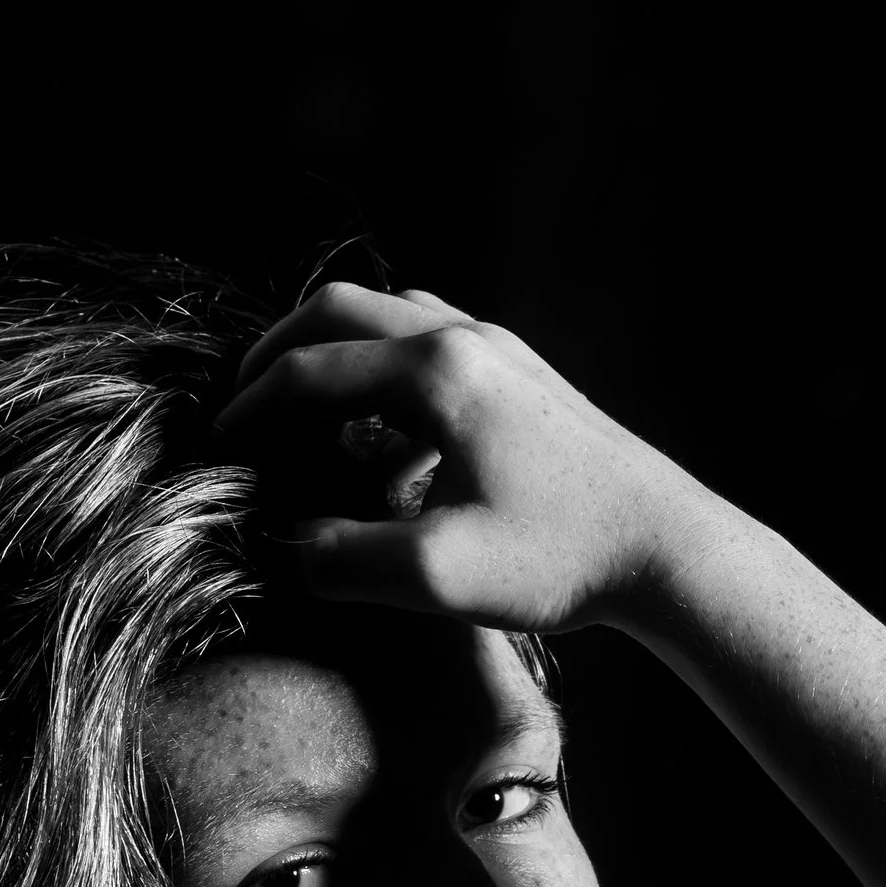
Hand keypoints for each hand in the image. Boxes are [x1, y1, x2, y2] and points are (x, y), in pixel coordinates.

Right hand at [210, 282, 703, 633]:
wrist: (670, 549)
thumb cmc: (562, 558)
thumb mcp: (437, 576)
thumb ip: (344, 559)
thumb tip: (284, 543)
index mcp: (437, 373)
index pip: (311, 371)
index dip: (251, 409)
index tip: (215, 445)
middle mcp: (467, 340)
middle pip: (341, 309)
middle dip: (279, 352)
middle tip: (242, 402)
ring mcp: (502, 352)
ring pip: (390, 317)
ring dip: (335, 354)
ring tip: (303, 413)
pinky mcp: (525, 378)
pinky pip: (431, 346)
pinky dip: (384, 373)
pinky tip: (382, 441)